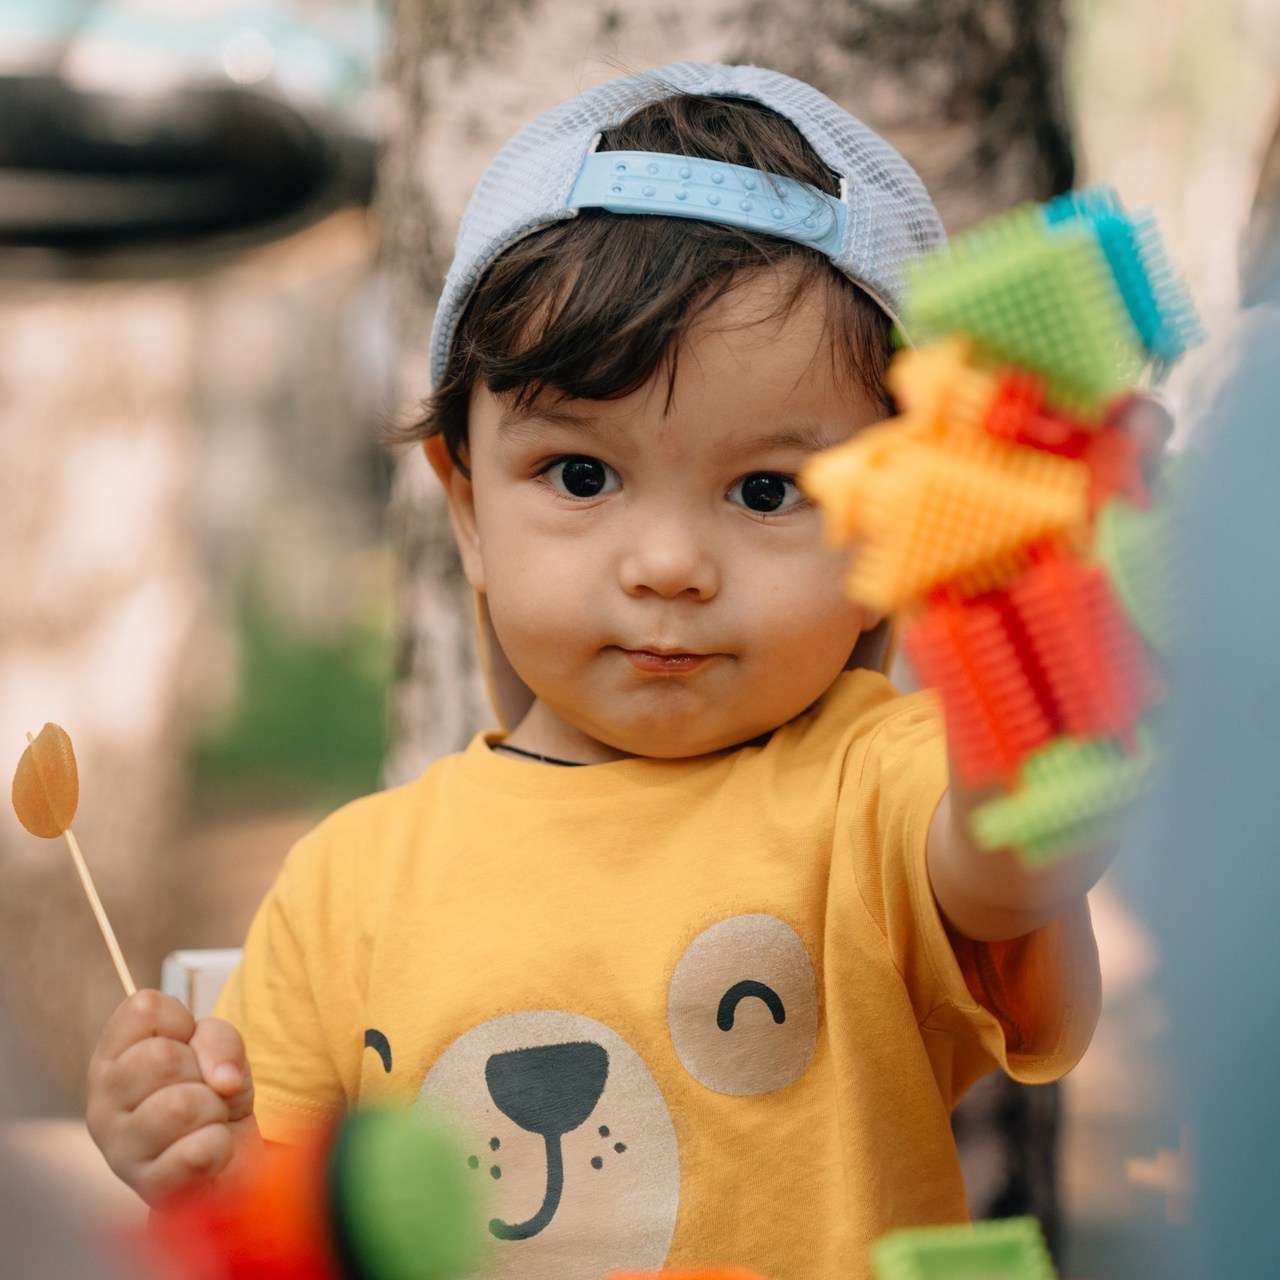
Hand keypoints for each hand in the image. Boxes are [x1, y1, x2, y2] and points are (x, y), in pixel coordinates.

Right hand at [86, 989, 260, 1205]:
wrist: (224, 1164)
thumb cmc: (212, 1096)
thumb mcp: (219, 1050)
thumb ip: (218, 1040)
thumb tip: (221, 1079)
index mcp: (112, 1059)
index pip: (143, 1009)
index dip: (183, 1022)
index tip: (187, 1046)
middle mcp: (102, 1103)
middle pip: (162, 1058)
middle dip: (202, 1071)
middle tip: (201, 1092)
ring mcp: (119, 1150)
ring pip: (183, 1105)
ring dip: (214, 1110)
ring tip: (204, 1122)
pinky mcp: (148, 1187)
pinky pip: (198, 1150)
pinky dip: (219, 1145)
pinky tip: (207, 1152)